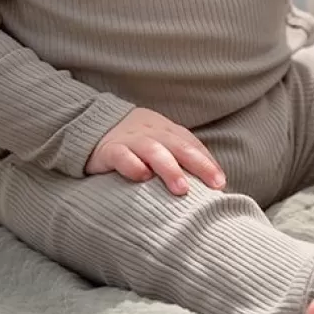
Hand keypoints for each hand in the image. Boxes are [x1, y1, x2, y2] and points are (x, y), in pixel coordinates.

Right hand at [85, 107, 225, 195]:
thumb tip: (207, 187)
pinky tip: (142, 176)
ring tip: (182, 189)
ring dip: (170, 168)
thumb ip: (180, 159)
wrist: (93, 124)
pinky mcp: (108, 149)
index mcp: (168, 131)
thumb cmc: (136, 142)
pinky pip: (121, 155)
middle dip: (198, 165)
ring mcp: (131, 139)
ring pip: (154, 150)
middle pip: (179, 146)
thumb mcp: (160, 144)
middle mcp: (152, 132)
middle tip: (214, 185)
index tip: (221, 183)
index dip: (208, 162)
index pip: (192, 145)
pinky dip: (132, 164)